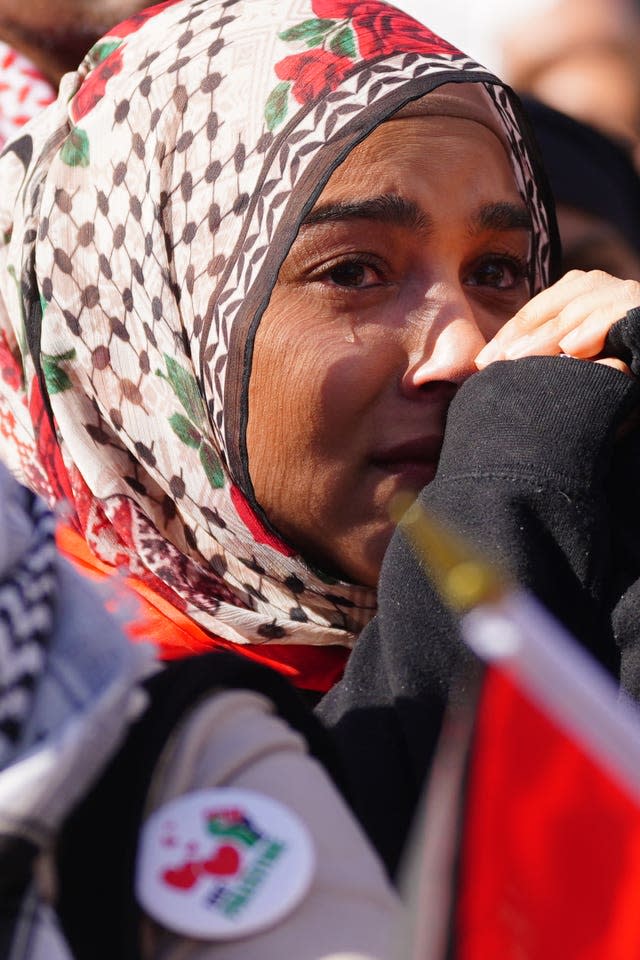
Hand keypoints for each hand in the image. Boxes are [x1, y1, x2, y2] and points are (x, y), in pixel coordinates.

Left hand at [475, 269, 638, 374]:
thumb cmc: (619, 375)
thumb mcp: (577, 366)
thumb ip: (550, 362)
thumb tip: (496, 373)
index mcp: (579, 297)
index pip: (534, 313)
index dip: (506, 337)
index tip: (480, 364)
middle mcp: (601, 289)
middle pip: (550, 310)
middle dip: (517, 339)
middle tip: (491, 365)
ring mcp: (624, 294)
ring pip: (577, 311)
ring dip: (545, 338)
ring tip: (516, 361)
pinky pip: (614, 314)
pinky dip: (594, 329)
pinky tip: (573, 348)